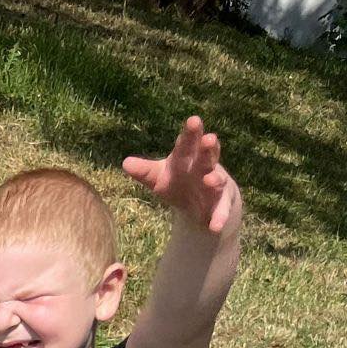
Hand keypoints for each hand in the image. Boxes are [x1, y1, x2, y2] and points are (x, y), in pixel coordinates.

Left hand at [123, 115, 241, 235]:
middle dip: (207, 148)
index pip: (187, 143)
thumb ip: (144, 171)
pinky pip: (221, 211)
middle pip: (206, 155)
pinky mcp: (221, 204)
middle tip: (209, 138)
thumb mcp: (158, 177)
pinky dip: (219, 217)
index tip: (193, 120)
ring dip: (215, 179)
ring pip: (217, 180)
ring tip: (210, 179)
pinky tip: (215, 227)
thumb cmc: (178, 181)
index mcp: (187, 157)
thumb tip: (125, 163)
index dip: (190, 132)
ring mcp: (215, 184)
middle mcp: (204, 167)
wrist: (200, 203)